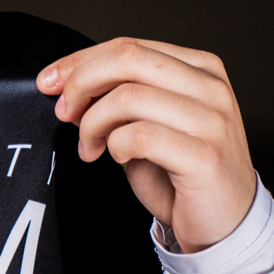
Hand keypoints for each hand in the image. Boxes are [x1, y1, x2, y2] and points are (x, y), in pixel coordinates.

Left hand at [37, 39, 255, 253]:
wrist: (225, 227)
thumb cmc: (182, 177)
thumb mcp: (147, 127)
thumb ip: (118, 101)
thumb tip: (68, 85)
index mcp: (201, 69)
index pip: (130, 46)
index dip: (80, 62)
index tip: (49, 82)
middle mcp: (212, 87)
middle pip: (128, 59)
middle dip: (81, 83)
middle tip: (64, 113)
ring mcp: (213, 121)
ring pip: (129, 96)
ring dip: (94, 123)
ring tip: (91, 147)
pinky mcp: (206, 156)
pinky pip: (141, 136)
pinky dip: (115, 146)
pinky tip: (117, 158)